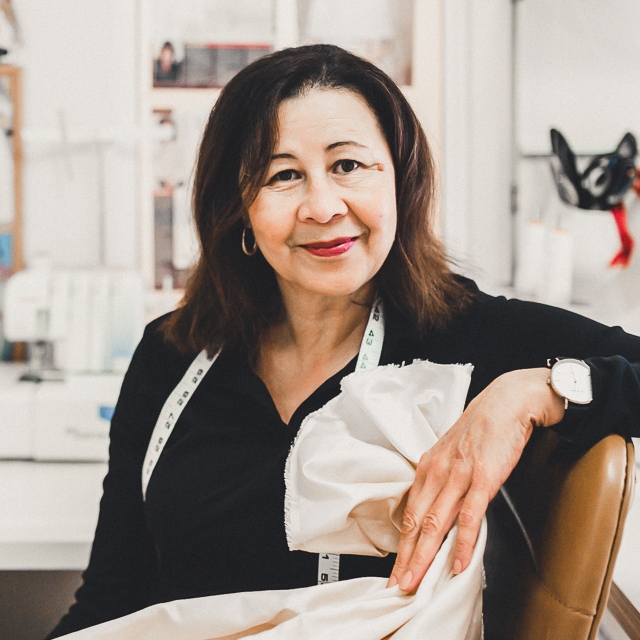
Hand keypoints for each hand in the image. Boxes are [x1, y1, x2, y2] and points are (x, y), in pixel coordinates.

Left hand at [387, 367, 564, 591]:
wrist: (507, 400)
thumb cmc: (482, 427)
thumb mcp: (454, 452)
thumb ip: (444, 479)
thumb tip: (439, 508)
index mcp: (428, 466)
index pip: (409, 512)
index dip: (400, 545)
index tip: (394, 568)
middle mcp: (437, 471)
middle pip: (415, 523)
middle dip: (405, 558)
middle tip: (397, 586)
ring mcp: (458, 475)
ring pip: (434, 523)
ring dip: (423, 557)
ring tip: (415, 583)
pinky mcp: (482, 477)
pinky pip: (469, 516)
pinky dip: (461, 543)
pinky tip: (456, 564)